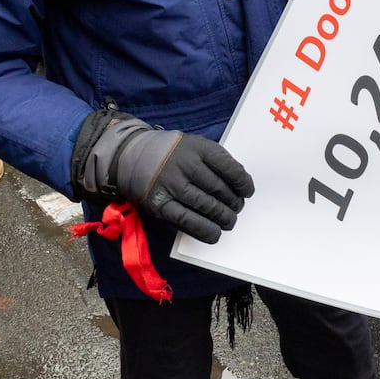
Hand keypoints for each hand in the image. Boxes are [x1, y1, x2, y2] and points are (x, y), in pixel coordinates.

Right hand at [71, 113, 254, 243]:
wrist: (131, 156)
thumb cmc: (172, 154)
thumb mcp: (194, 146)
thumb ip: (215, 161)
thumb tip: (239, 185)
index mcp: (198, 148)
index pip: (230, 168)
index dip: (243, 183)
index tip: (248, 192)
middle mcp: (185, 166)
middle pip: (220, 189)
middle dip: (234, 203)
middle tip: (237, 208)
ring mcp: (172, 186)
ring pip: (207, 206)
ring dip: (223, 217)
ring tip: (229, 220)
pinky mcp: (161, 205)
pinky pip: (188, 222)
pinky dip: (205, 230)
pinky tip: (215, 233)